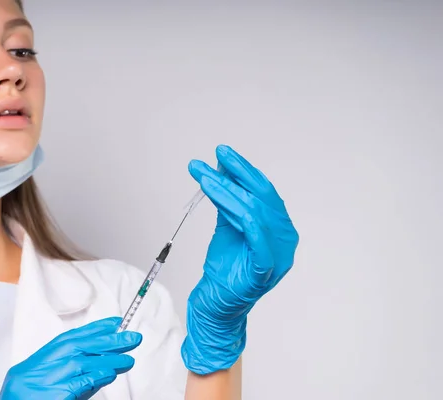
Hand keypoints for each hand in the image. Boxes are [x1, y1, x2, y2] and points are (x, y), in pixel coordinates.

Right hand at [0, 317, 141, 399]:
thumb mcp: (44, 392)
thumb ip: (70, 379)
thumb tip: (104, 368)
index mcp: (29, 368)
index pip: (65, 341)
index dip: (91, 330)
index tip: (113, 323)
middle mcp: (31, 373)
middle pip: (73, 347)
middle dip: (105, 340)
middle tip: (132, 337)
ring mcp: (38, 386)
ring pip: (77, 364)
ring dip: (106, 360)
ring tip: (128, 359)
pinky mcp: (48, 399)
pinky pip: (76, 384)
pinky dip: (95, 377)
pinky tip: (111, 374)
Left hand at [181, 144, 298, 374]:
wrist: (217, 303)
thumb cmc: (225, 267)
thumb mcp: (227, 225)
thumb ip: (229, 199)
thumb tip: (222, 167)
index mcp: (278, 227)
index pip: (264, 191)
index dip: (244, 170)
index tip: (222, 154)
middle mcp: (284, 239)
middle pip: (260, 198)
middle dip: (236, 174)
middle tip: (215, 156)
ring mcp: (277, 256)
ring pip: (253, 214)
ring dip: (226, 191)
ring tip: (203, 177)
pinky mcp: (263, 272)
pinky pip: (259, 244)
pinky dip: (248, 223)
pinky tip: (230, 205)